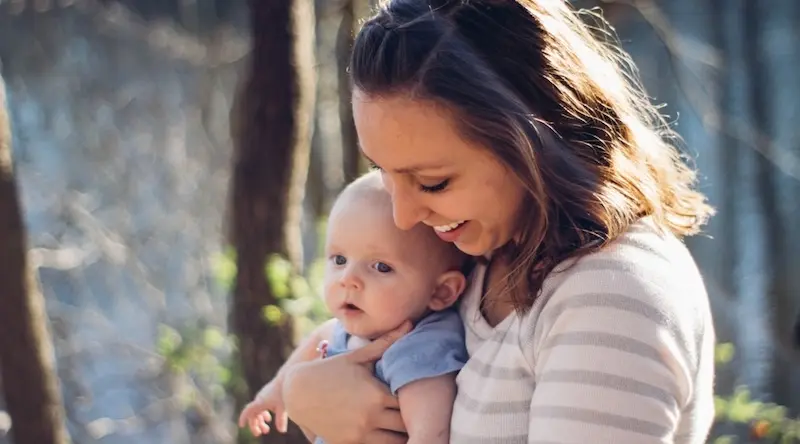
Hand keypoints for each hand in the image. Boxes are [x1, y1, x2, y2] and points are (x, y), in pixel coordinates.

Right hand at [238, 380, 287, 436]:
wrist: (287, 376)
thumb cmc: (284, 391)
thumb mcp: (283, 406)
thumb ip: (281, 419)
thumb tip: (282, 431)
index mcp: (260, 402)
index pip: (248, 410)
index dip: (244, 418)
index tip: (241, 425)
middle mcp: (259, 399)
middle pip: (253, 415)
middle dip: (255, 425)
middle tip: (259, 433)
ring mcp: (263, 397)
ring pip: (257, 412)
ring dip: (260, 421)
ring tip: (266, 430)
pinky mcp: (267, 396)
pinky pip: (261, 407)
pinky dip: (263, 415)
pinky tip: (268, 419)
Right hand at [283, 322, 412, 443]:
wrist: (297, 392)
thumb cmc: (330, 370)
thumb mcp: (357, 356)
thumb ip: (385, 343)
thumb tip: (409, 323)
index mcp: (376, 394)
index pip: (410, 404)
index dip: (414, 402)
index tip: (414, 397)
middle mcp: (370, 417)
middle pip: (405, 426)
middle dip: (409, 420)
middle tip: (411, 414)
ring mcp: (359, 434)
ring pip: (394, 443)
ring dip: (399, 435)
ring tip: (398, 426)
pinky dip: (382, 442)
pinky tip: (382, 434)